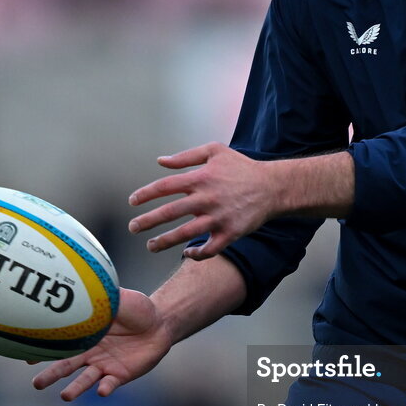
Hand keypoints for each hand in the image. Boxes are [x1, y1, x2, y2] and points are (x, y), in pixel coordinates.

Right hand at [31, 288, 171, 400]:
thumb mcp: (118, 298)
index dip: (43, 351)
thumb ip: (101, 296)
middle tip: (36, 384)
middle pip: (66, 366)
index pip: (59, 344)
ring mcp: (104, 366)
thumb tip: (84, 282)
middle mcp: (89, 353)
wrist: (160, 323)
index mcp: (84, 335)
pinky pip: (110, 383)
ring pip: (85, 379)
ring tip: (65, 396)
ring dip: (75, 388)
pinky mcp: (120, 375)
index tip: (26, 357)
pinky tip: (101, 391)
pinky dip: (105, 388)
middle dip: (51, 375)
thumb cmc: (136, 309)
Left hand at [128, 142, 276, 258]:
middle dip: (147, 221)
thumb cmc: (241, 167)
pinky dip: (196, 254)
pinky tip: (186, 253)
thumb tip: (160, 161)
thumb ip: (186, 156)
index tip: (132, 202)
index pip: (165, 186)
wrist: (272, 187)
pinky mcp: (230, 233)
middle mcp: (207, 198)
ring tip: (150, 246)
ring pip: (185, 234)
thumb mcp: (215, 151)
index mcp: (201, 178)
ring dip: (164, 242)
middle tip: (132, 228)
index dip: (145, 194)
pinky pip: (209, 249)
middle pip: (169, 212)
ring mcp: (218, 218)